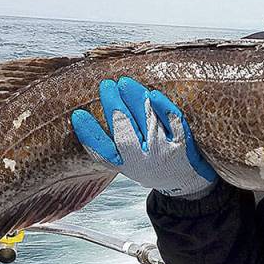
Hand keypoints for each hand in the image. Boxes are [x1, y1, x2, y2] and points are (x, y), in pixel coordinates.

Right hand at [71, 77, 217, 197]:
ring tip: (124, 83)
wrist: (185, 180)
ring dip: (136, 102)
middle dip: (114, 107)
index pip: (102, 151)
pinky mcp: (183, 142)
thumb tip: (83, 115)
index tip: (78, 115)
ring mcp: (164, 151)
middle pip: (125, 133)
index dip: (89, 133)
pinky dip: (164, 109)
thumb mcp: (127, 160)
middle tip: (106, 85)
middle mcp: (143, 161)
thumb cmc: (150, 162)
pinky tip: (153, 95)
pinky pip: (174, 124)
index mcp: (125, 164)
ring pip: (148, 123)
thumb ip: (111, 143)